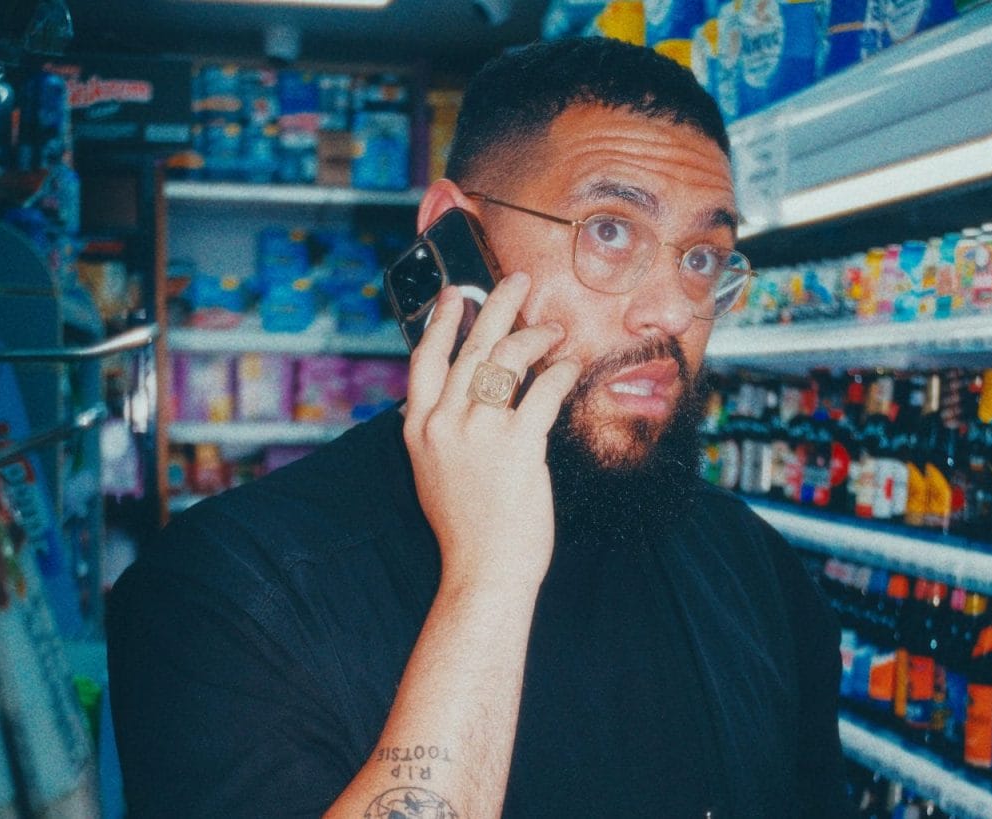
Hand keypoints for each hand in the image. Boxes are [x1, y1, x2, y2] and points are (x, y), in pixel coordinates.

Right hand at [403, 272, 580, 590]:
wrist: (484, 570)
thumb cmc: (467, 526)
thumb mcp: (434, 472)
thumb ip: (441, 431)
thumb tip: (462, 394)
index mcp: (419, 428)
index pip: (425, 359)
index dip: (441, 321)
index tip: (455, 294)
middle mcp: (443, 422)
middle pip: (472, 345)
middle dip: (498, 304)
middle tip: (518, 281)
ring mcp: (479, 431)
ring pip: (509, 358)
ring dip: (537, 336)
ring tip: (555, 330)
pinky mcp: (518, 444)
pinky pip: (544, 390)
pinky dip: (562, 372)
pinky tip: (572, 366)